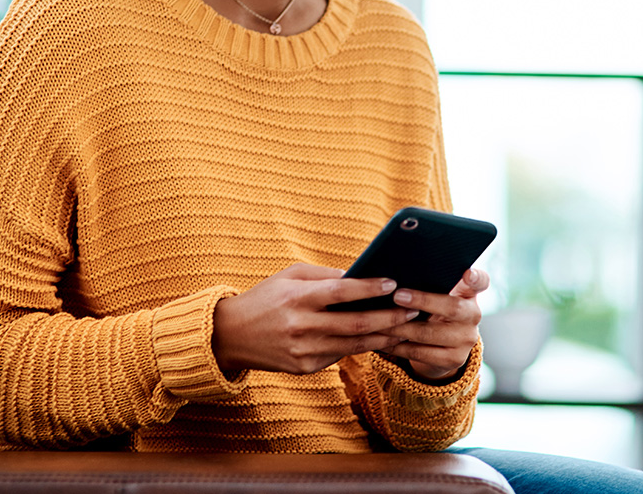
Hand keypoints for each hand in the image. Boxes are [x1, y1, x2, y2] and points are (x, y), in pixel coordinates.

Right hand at [212, 263, 420, 374]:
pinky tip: (381, 340)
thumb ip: (324, 276)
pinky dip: (362, 348)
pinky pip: (340, 356)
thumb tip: (359, 275)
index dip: (368, 288)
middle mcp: (301, 326)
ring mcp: (303, 351)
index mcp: (297, 298)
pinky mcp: (305, 368)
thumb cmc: (265, 298)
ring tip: (406, 326)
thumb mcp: (289, 276)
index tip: (393, 282)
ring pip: (353, 345)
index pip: (339, 292)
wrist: (230, 336)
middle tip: (413, 309)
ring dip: (383, 336)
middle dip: (388, 317)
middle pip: (354, 324)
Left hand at [378, 267, 488, 380]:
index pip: (480, 281)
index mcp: (469, 293)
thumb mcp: (438, 293)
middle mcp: (473, 315)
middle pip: (452, 307)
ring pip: (430, 333)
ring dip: (401, 326)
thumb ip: (430, 280)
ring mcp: (466, 340)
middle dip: (423, 301)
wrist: (441, 346)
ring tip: (380, 319)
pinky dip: (398, 346)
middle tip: (397, 296)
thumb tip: (396, 269)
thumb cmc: (433, 308)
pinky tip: (381, 340)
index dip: (475, 277)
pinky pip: (420, 353)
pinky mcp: (453, 360)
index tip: (467, 273)